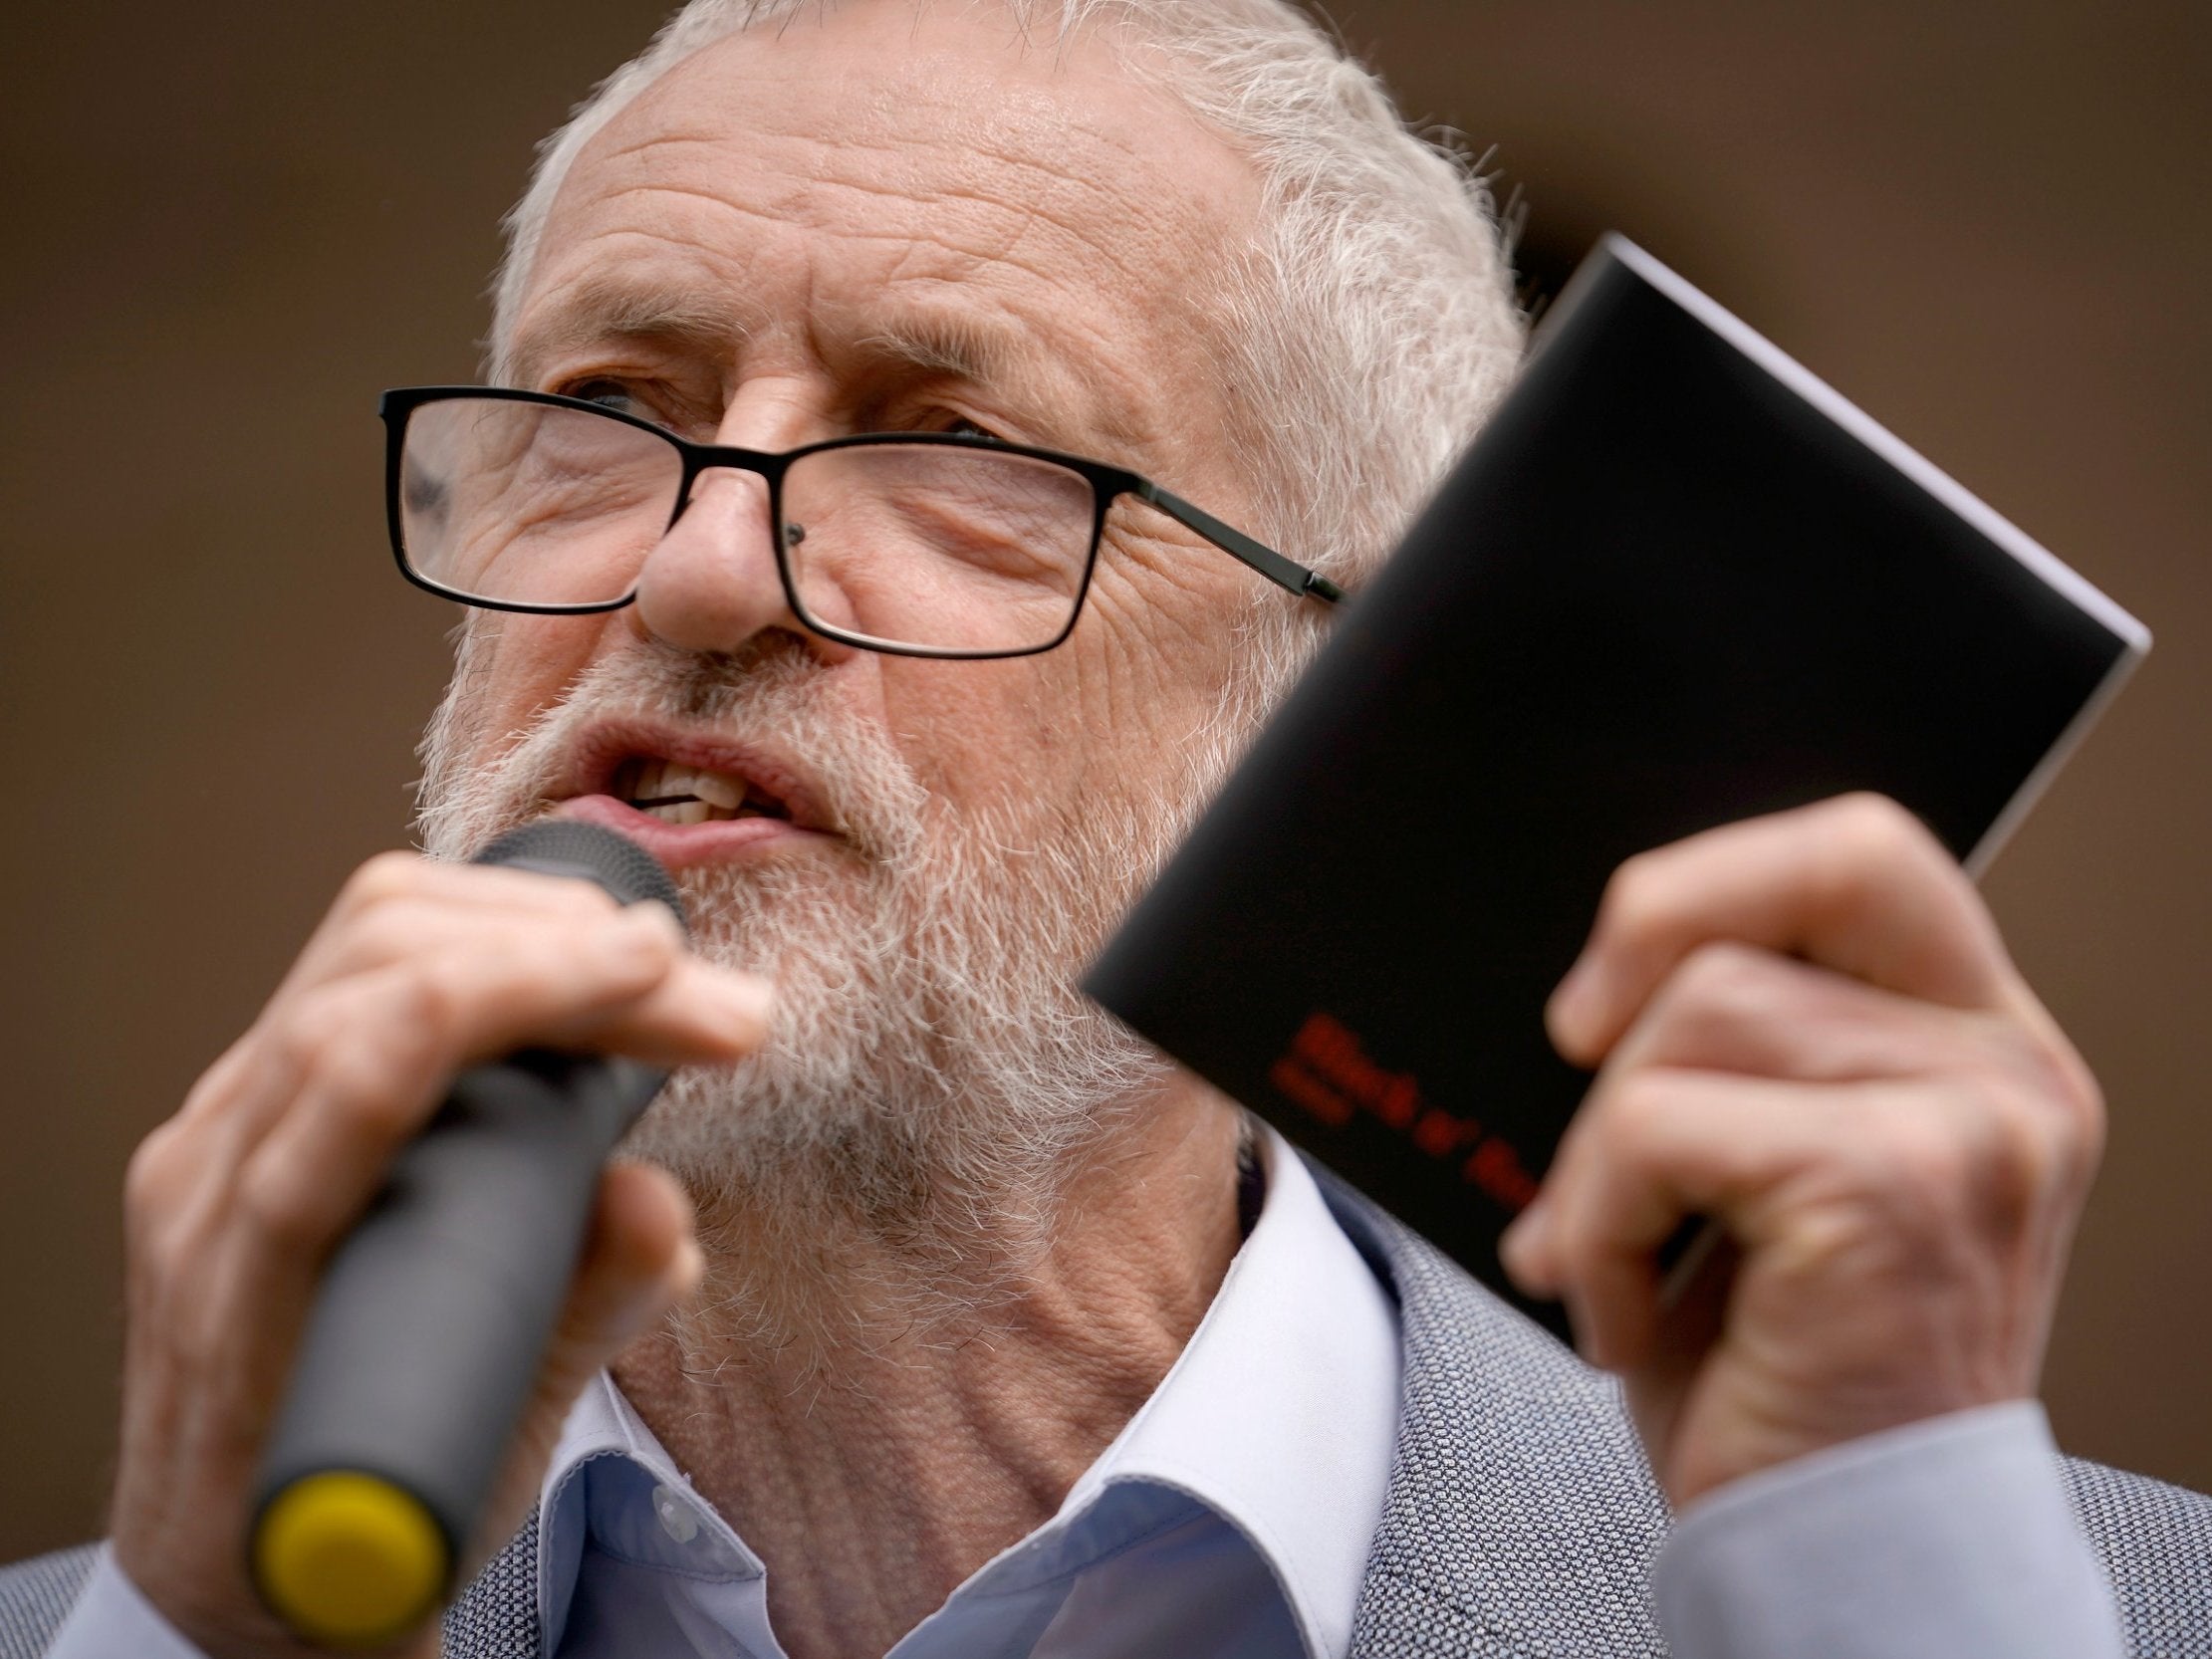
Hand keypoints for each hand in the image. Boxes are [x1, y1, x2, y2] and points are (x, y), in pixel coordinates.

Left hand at [111, 851, 770, 1658]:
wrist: (231, 1573)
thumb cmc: (344, 1542)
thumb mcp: (476, 1458)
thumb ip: (573, 1324)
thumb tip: (657, 1200)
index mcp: (240, 1271)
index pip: (361, 1061)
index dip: (520, 989)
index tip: (659, 980)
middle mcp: (208, 1173)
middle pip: (371, 966)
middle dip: (558, 944)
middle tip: (702, 988)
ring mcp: (221, 1130)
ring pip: (360, 937)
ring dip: (524, 923)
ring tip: (649, 964)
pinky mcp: (255, 1109)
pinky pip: (354, 965)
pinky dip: (479, 935)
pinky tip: (559, 962)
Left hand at [1498, 794, 2101, 1508]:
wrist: (1836, 1552)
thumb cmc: (1780, 1371)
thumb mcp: (1755, 1176)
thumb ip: (1731, 1053)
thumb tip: (1588, 979)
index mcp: (1978, 1047)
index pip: (1867, 856)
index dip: (1724, 872)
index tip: (1616, 974)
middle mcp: (2007, 1069)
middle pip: (1807, 876)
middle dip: (1651, 932)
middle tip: (1572, 1043)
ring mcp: (1970, 1125)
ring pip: (1697, 1012)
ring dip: (1599, 1148)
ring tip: (1605, 1253)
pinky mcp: (1894, 1187)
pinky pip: (1657, 1122)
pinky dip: (1597, 1219)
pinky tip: (1621, 1313)